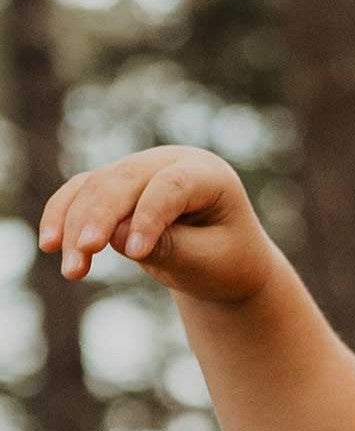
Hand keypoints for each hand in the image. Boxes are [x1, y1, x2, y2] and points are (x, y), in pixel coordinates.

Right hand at [38, 145, 277, 303]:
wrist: (226, 262)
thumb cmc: (227, 263)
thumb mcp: (209, 262)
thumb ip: (170, 248)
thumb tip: (113, 234)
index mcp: (209, 174)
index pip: (172, 186)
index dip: (150, 216)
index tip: (134, 254)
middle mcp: (170, 161)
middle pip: (125, 180)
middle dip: (99, 218)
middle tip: (84, 254)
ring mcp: (140, 170)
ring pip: (95, 187)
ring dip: (74, 226)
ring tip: (72, 269)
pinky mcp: (116, 185)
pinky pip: (81, 193)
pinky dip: (63, 217)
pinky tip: (50, 244)